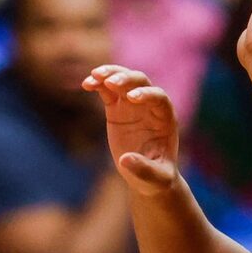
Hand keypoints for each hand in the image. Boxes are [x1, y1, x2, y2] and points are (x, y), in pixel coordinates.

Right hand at [84, 65, 182, 193]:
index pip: (159, 98)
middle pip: (141, 82)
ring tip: (94, 76)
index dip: (146, 94)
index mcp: (165, 119)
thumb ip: (143, 169)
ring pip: (123, 80)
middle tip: (110, 82)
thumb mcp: (154, 178)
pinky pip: (108, 91)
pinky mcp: (117, 109)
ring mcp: (132, 105)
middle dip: (126, 80)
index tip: (131, 98)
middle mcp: (150, 107)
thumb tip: (124, 160)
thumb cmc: (156, 178)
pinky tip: (86, 84)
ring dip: (110, 74)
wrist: (147, 177)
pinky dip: (98, 84)